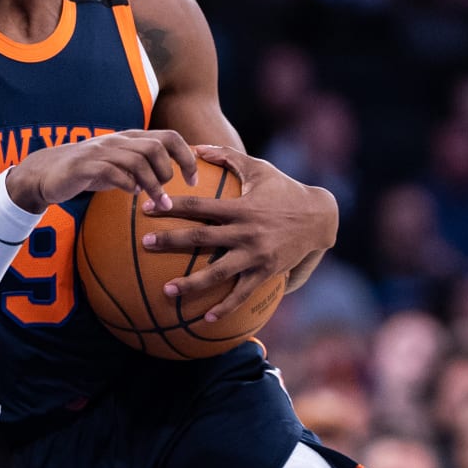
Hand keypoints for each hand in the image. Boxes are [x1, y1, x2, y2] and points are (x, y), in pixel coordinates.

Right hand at [5, 129, 197, 212]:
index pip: (169, 137)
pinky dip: (128, 184)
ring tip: (157, 202)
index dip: (186, 157)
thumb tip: (171, 178)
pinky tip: (131, 194)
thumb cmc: (89, 172)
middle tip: (168, 193)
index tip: (192, 180)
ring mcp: (101, 151)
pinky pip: (114, 171)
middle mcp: (118, 140)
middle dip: (169, 172)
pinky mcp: (85, 166)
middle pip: (156, 147)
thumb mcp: (120, 167)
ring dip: (152, 184)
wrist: (47, 173)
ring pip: (138, 160)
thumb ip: (143, 168)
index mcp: (130, 139)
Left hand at [140, 145, 336, 322]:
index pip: (199, 206)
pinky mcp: (266, 272)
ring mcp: (256, 256)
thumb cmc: (285, 190)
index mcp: (241, 208)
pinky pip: (242, 294)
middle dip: (171, 241)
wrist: (321, 218)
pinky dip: (225, 307)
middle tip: (146, 244)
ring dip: (191, 284)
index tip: (146, 208)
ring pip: (218, 273)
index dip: (172, 206)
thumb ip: (227, 156)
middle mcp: (246, 233)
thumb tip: (197, 147)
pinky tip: (205, 319)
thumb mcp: (259, 168)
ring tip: (166, 291)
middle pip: (201, 239)